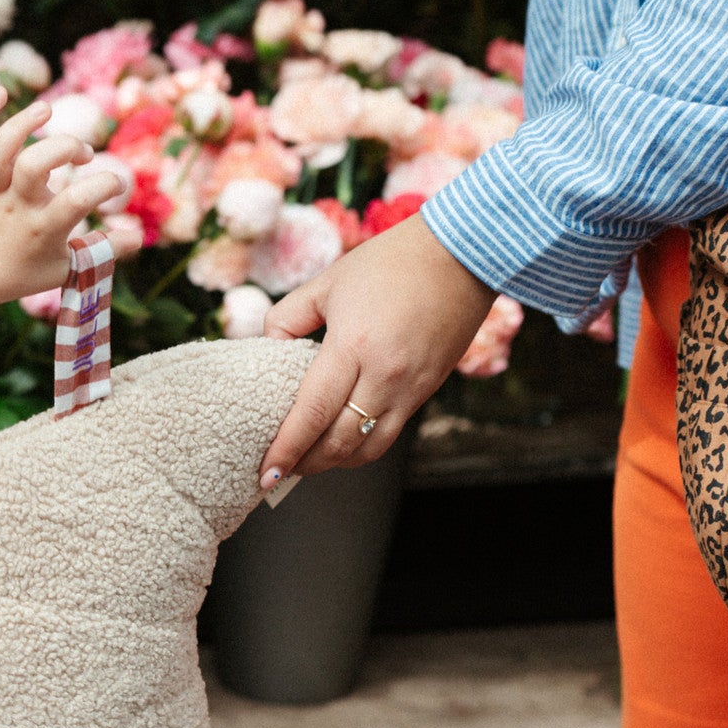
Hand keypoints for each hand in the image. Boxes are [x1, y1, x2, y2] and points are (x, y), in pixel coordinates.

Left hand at [0, 89, 142, 308]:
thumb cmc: (22, 272)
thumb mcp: (66, 269)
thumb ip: (102, 251)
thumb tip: (140, 236)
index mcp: (43, 229)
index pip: (76, 201)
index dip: (105, 186)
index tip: (115, 185)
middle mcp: (17, 205)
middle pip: (33, 164)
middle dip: (64, 147)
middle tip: (82, 155)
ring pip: (1, 149)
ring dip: (23, 123)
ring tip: (45, 110)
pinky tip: (0, 93)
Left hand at [256, 214, 496, 486]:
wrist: (463, 255)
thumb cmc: (390, 262)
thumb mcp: (327, 283)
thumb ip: (287, 318)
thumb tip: (266, 347)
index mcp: (353, 346)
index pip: (311, 414)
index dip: (285, 449)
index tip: (264, 472)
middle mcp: (384, 375)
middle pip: (338, 443)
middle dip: (304, 465)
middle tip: (278, 471)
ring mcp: (410, 388)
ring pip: (368, 449)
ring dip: (334, 464)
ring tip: (307, 462)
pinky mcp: (427, 391)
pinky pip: (390, 434)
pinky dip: (362, 448)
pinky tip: (342, 442)